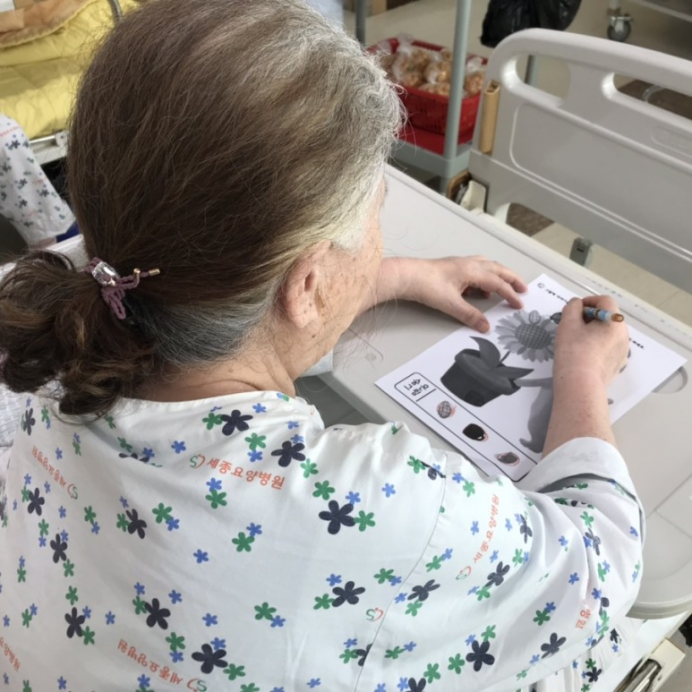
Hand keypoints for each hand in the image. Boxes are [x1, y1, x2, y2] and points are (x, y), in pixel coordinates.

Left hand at [385, 256, 526, 331]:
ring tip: (502, 288)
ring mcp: (459, 264)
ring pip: (486, 266)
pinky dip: (482, 277)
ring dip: (497, 276)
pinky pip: (474, 269)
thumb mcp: (451, 304)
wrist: (406, 276)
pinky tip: (477, 288)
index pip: (498, 283)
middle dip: (511, 279)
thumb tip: (486, 326)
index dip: (510, 294)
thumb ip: (470, 315)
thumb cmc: (426, 285)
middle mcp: (468, 264)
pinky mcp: (450, 268)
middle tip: (523, 289)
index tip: (519, 304)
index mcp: (473, 271)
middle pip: (497, 269)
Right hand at [554, 296, 629, 386]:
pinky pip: (609, 349)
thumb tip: (577, 304)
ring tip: (577, 341)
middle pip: (608, 317)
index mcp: (614, 322)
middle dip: (591, 317)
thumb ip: (572, 308)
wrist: (580, 385)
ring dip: (595, 332)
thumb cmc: (573, 351)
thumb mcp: (567, 324)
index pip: (605, 301)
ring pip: (609, 334)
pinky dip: (598, 346)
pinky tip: (585, 355)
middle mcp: (624, 334)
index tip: (574, 309)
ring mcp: (623, 351)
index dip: (589, 301)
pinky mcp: (618, 365)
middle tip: (573, 325)